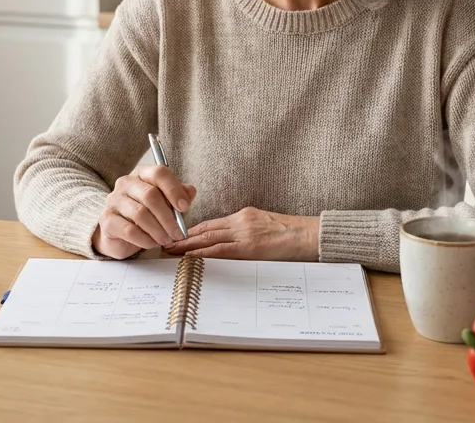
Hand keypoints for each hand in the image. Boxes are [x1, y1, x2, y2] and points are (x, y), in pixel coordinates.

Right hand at [92, 164, 197, 259]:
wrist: (118, 234)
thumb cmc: (145, 215)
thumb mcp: (165, 204)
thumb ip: (178, 196)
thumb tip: (190, 191)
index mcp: (142, 174)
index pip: (159, 173)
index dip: (174, 190)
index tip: (185, 207)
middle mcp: (125, 183)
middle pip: (151, 195)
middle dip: (168, 217)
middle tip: (178, 232)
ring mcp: (114, 201)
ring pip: (141, 214)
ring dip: (158, 230)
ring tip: (166, 240)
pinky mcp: (107, 220)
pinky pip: (130, 231)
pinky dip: (145, 240)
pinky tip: (152, 243)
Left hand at [162, 207, 318, 261]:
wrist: (310, 236)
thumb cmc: (292, 235)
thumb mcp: (266, 227)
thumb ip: (248, 232)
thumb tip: (232, 245)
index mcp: (244, 215)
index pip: (212, 224)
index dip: (192, 231)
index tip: (177, 236)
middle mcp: (241, 221)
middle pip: (205, 229)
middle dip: (183, 237)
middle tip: (165, 243)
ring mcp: (244, 233)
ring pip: (208, 239)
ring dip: (187, 246)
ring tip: (170, 251)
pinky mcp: (250, 247)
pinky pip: (220, 251)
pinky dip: (202, 254)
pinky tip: (189, 258)